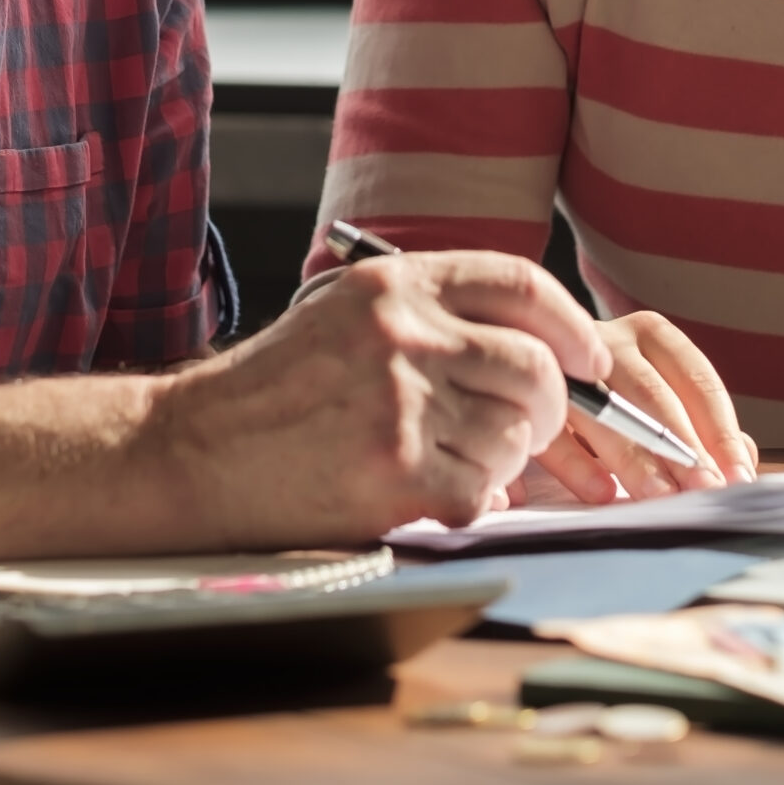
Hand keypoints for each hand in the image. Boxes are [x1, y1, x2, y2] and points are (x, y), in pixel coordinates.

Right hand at [153, 249, 608, 543]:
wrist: (192, 449)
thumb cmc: (274, 389)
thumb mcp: (346, 315)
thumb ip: (430, 314)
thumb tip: (535, 343)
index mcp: (396, 284)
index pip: (520, 283)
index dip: (570, 325)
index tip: (591, 358)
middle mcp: (404, 333)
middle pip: (535, 367)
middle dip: (551, 409)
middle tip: (532, 432)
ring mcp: (400, 400)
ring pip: (514, 435)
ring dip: (503, 461)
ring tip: (454, 463)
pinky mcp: (393, 468)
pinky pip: (481, 490)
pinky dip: (471, 501)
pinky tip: (432, 496)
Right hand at [531, 311, 757, 502]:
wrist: (522, 375)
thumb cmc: (615, 399)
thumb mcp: (662, 401)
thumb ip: (704, 428)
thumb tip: (743, 462)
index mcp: (651, 335)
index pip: (697, 380)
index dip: (721, 432)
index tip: (737, 476)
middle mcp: (607, 340)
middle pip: (651, 393)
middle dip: (681, 447)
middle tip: (703, 490)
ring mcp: (561, 365)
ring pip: (602, 413)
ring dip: (633, 459)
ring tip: (659, 497)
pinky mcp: (523, 397)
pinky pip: (552, 433)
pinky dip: (575, 465)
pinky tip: (601, 493)